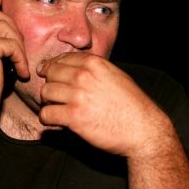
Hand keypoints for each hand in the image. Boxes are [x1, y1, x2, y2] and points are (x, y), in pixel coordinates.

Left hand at [37, 53, 172, 157]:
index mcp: (94, 64)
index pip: (61, 58)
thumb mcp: (116, 76)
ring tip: (55, 108)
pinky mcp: (74, 117)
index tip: (48, 73)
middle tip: (53, 94)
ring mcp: (77, 96)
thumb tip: (75, 68)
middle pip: (50, 74)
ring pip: (45, 93)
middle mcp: (84, 76)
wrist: (143, 129)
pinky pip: (46, 114)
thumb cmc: (132, 105)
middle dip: (49, 83)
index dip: (52, 66)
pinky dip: (47, 118)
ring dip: (47, 101)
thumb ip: (95, 69)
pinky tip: (54, 120)